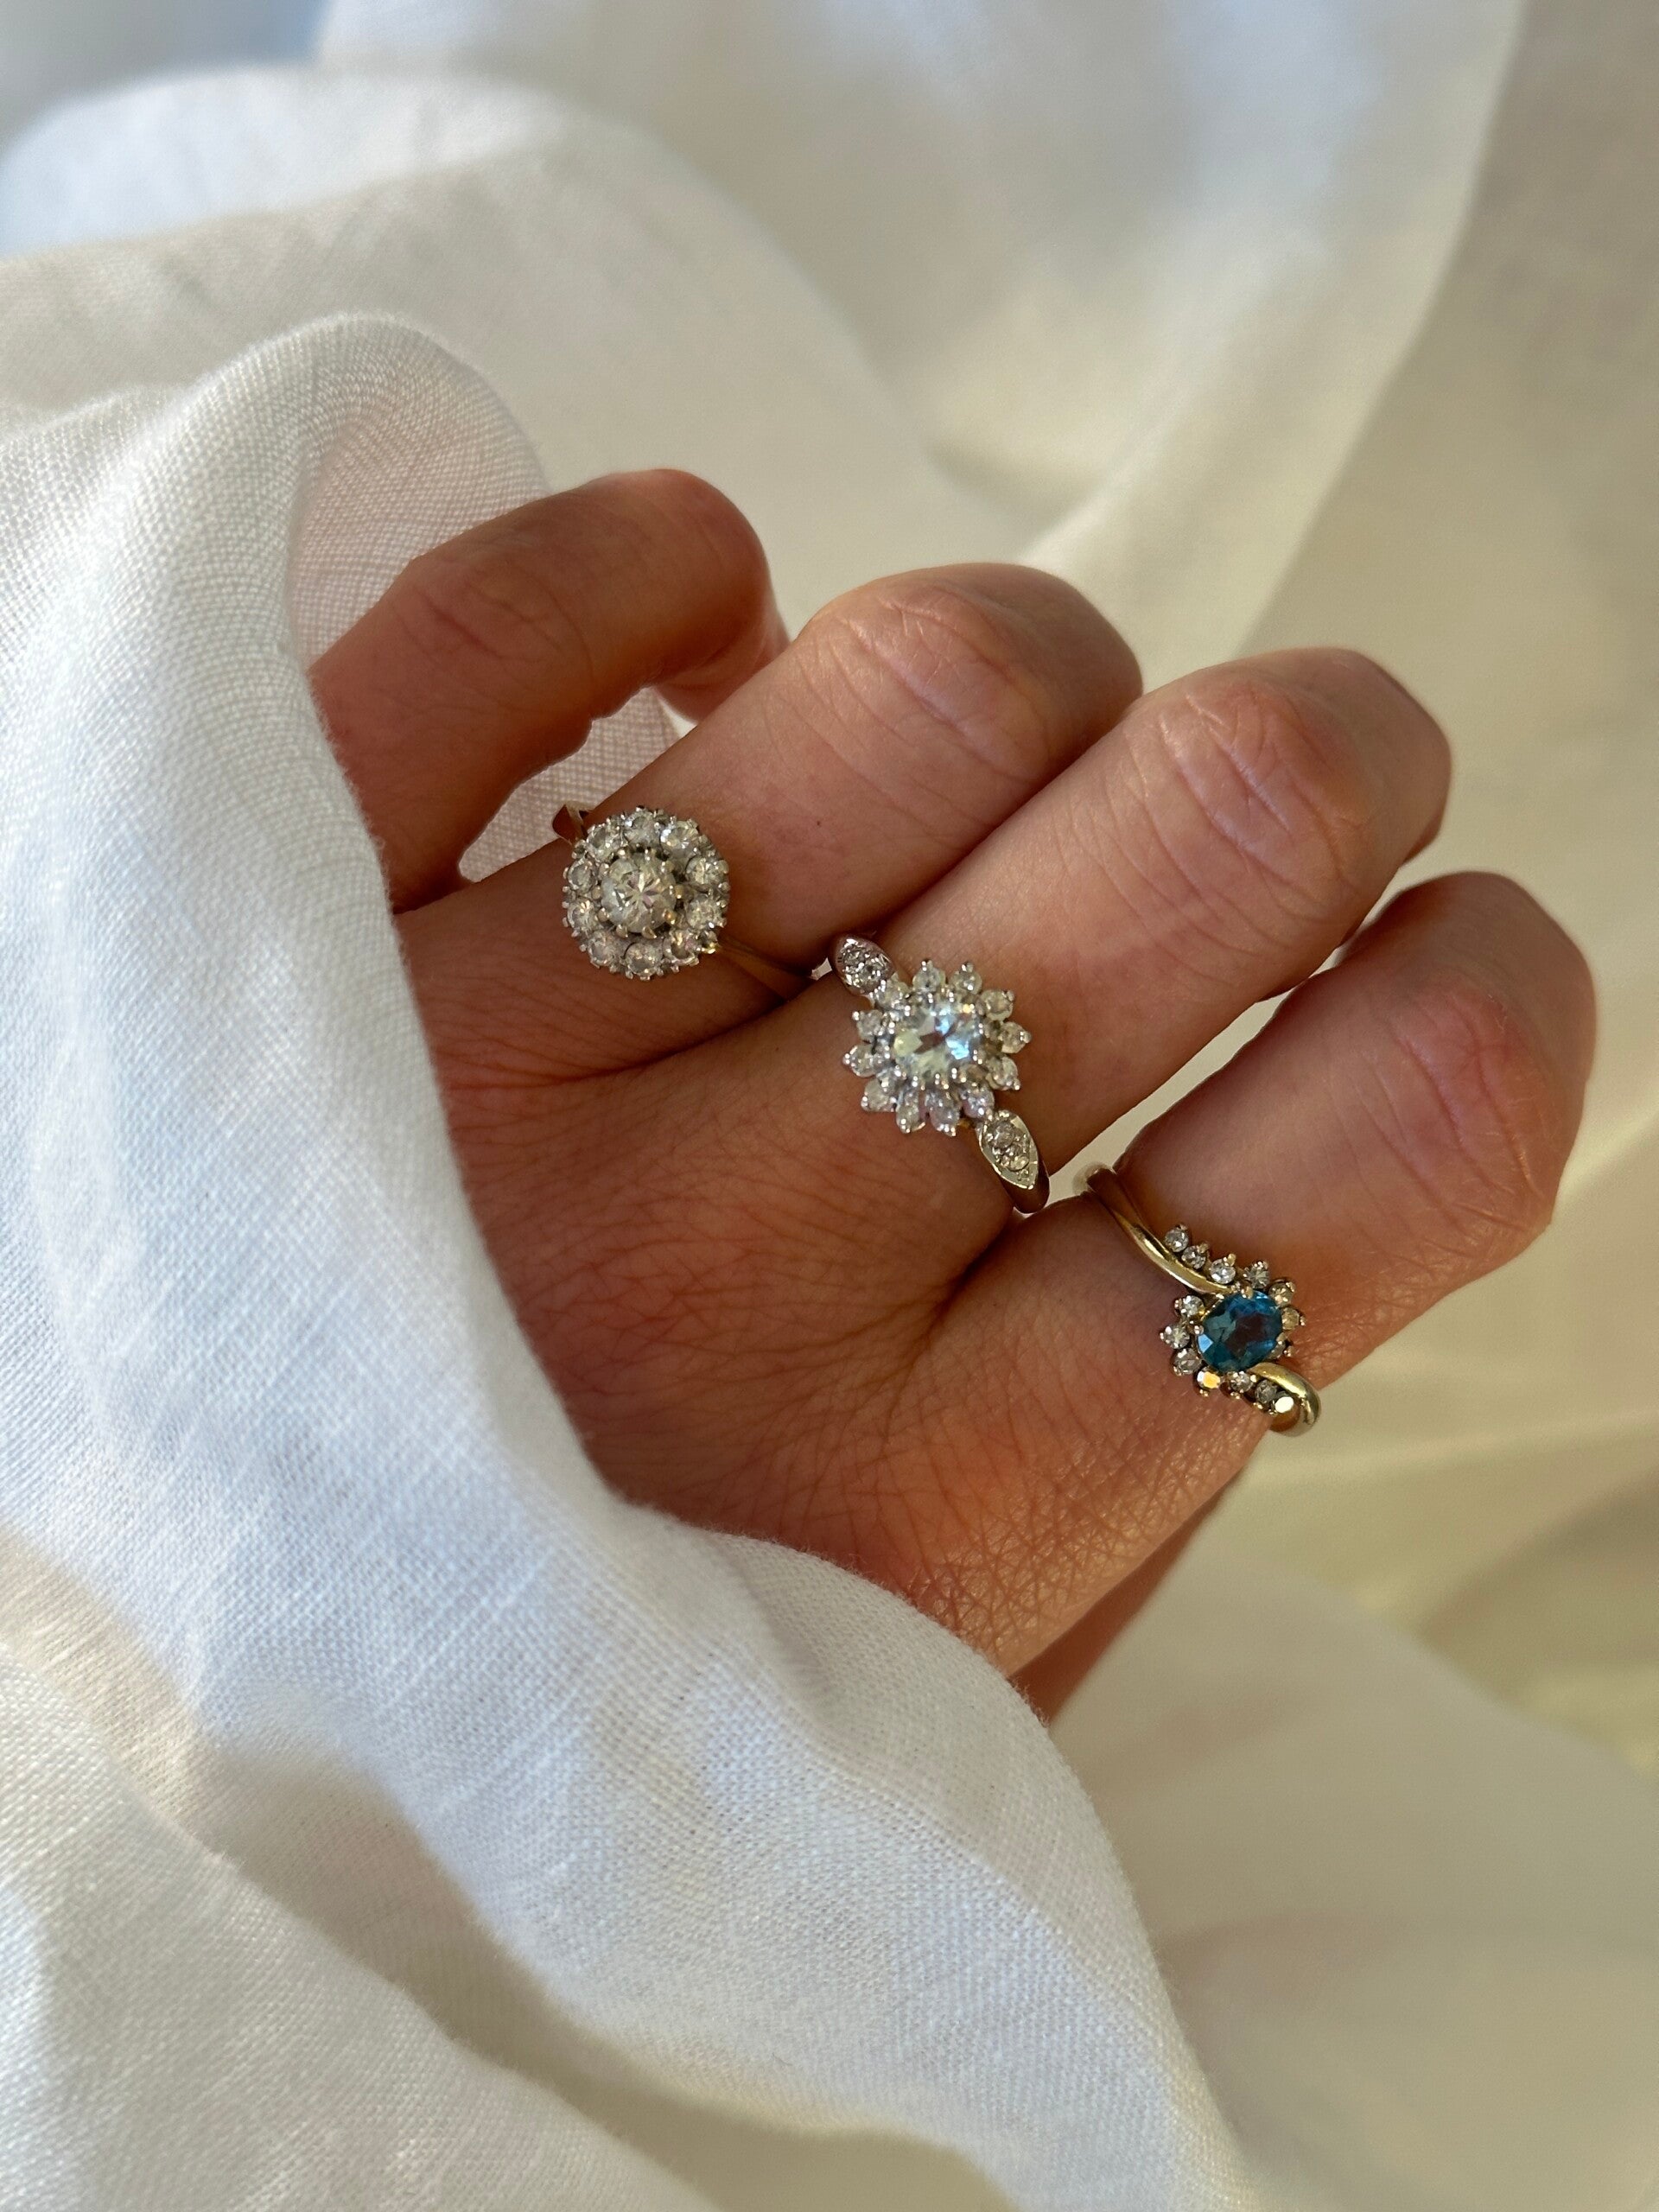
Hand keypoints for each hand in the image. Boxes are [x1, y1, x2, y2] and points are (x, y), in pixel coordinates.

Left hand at [311, 471, 1592, 1710]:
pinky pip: (562, 596)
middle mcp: (732, 1270)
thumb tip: (1345, 1039)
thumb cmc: (638, 1654)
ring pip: (930, 677)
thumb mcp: (967, 1651)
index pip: (1387, 1140)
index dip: (1496, 992)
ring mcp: (497, 1065)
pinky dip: (685, 574)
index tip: (1449, 961)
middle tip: (1287, 788)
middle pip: (1206, 827)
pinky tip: (710, 680)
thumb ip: (1172, 1401)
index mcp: (950, 1501)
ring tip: (978, 769)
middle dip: (1328, 758)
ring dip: (1035, 679)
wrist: (208, 1663)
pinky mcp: (296, 910)